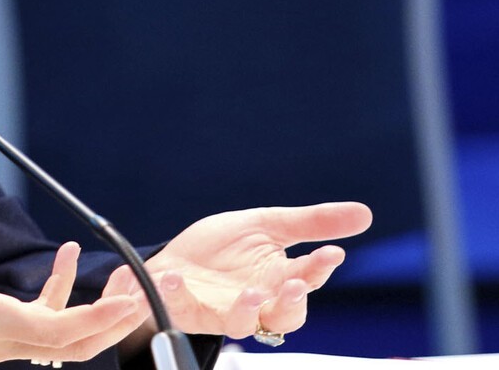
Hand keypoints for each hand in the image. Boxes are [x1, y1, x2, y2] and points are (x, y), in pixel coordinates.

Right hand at [0, 239, 143, 362]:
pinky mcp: (0, 328)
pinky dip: (63, 291)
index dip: (96, 318)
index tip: (127, 301)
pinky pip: (45, 317)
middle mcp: (4, 340)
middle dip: (116, 319)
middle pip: (75, 343)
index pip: (57, 331)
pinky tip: (66, 259)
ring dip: (98, 309)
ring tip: (122, 275)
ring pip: (66, 335)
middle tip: (145, 288)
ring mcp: (4, 338)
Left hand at [103, 201, 372, 344]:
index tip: (331, 253)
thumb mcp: (267, 226)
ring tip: (249, 293)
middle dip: (291, 304)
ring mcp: (220, 308)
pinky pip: (180, 305)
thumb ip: (311, 223)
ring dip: (245, 310)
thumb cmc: (225, 248)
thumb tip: (364, 213)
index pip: (306, 279)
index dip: (319, 269)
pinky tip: (174, 275)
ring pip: (240, 323)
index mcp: (277, 279)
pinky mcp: (186, 308)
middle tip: (294, 285)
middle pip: (284, 316)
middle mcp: (255, 301)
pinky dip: (176, 291)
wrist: (178, 260)